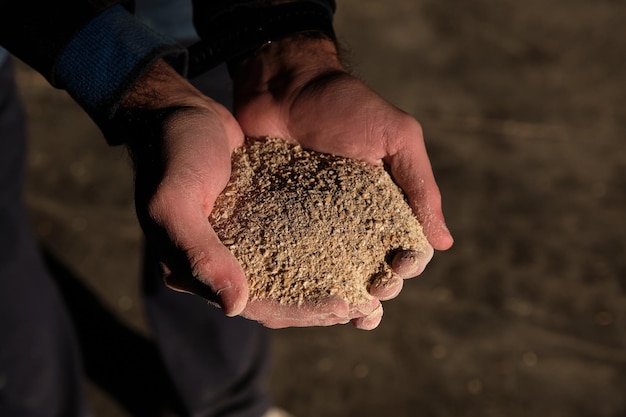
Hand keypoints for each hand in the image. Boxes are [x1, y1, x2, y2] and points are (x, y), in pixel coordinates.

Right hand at [121, 60, 382, 327]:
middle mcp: (221, 262)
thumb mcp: (174, 202)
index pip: (255, 304)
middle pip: (278, 296)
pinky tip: (351, 248)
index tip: (344, 307)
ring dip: (325, 282)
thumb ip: (199, 254)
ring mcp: (241, 240)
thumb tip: (234, 306)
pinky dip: (319, 250)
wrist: (178, 111)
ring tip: (366, 284)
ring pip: (289, 273)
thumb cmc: (172, 152)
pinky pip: (292, 241)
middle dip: (320, 304)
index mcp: (195, 270)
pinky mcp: (258, 217)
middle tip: (367, 303)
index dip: (299, 310)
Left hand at [231, 35, 453, 327]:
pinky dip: (296, 279)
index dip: (405, 265)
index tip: (397, 271)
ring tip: (341, 314)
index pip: (403, 247)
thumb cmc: (345, 106)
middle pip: (369, 266)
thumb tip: (444, 242)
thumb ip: (419, 184)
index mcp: (384, 203)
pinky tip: (297, 297)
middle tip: (370, 294)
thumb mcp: (395, 137)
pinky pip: (290, 255)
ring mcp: (314, 222)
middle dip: (376, 288)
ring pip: (332, 271)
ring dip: (340, 296)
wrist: (285, 85)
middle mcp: (352, 219)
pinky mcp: (280, 220)